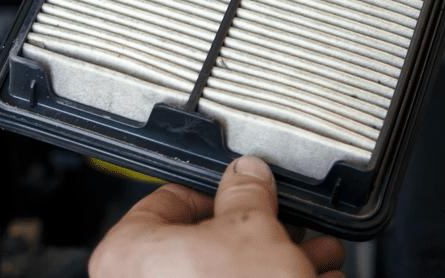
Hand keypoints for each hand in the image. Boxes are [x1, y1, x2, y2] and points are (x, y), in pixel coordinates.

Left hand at [89, 156, 345, 277]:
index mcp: (128, 252)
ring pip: (230, 275)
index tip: (246, 189)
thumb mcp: (251, 229)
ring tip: (316, 255)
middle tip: (289, 223)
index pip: (170, 201)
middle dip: (262, 232)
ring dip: (278, 262)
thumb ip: (245, 194)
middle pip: (208, 243)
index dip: (218, 190)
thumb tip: (247, 176)